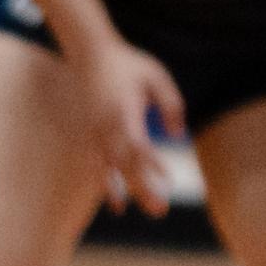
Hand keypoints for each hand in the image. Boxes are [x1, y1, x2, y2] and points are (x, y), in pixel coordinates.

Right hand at [82, 41, 187, 215]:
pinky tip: (114, 201)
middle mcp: (105, 126)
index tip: (169, 179)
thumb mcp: (157, 77)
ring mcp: (93, 131)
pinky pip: (95, 164)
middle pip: (123, 164)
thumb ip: (171, 104)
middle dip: (141, 188)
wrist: (91, 54)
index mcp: (123, 111)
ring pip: (106, 168)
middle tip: (160, 210)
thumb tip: (178, 136)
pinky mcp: (88, 133)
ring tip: (130, 211)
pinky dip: (103, 183)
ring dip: (119, 191)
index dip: (152, 164)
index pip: (138, 145)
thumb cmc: (129, 65)